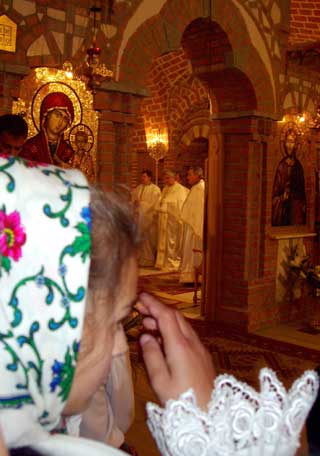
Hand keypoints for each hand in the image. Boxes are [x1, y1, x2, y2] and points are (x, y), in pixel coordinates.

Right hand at [137, 293, 214, 409]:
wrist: (210, 416)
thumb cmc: (182, 401)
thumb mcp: (160, 380)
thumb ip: (151, 355)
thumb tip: (145, 336)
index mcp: (180, 346)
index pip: (166, 316)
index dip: (153, 303)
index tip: (140, 296)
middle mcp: (192, 342)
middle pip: (175, 316)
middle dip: (158, 308)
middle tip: (141, 307)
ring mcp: (199, 348)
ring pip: (181, 324)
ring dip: (165, 319)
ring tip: (147, 323)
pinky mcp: (202, 356)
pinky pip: (186, 334)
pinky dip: (172, 329)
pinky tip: (163, 338)